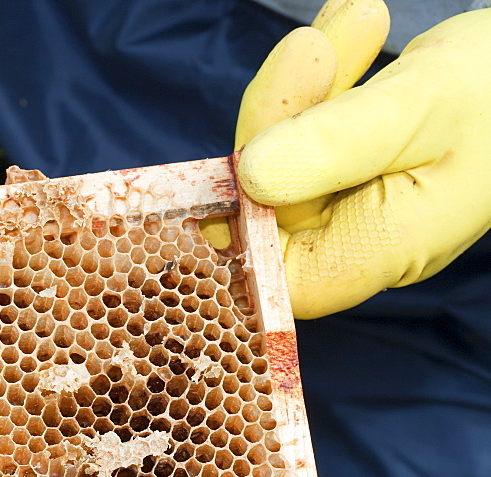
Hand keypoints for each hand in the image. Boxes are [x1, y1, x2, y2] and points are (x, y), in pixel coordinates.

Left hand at [235, 0, 490, 318]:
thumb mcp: (417, 110)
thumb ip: (334, 146)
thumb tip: (248, 175)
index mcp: (376, 250)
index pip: (276, 273)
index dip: (238, 223)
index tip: (235, 155)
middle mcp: (359, 236)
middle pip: (270, 198)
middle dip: (280, 117)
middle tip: (310, 47)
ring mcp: (357, 199)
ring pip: (289, 152)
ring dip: (309, 82)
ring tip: (360, 17)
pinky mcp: (356, 161)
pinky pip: (317, 126)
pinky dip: (329, 74)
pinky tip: (357, 25)